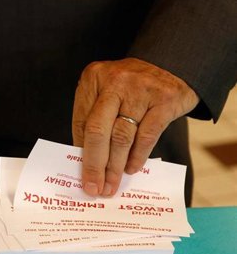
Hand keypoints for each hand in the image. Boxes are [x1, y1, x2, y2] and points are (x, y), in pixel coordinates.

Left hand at [72, 57, 198, 196]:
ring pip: (122, 136)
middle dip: (94, 164)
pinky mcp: (164, 100)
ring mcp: (140, 90)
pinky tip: (131, 168)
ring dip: (115, 166)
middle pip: (97, 130)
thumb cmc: (133, 87)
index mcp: (93, 78)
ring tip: (112, 184)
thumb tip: (84, 159)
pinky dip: (138, 156)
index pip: (81, 122)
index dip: (80, 151)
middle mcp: (114, 81)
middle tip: (94, 188)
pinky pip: (147, 135)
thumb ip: (95, 118)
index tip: (79, 175)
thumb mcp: (107, 92)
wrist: (174, 65)